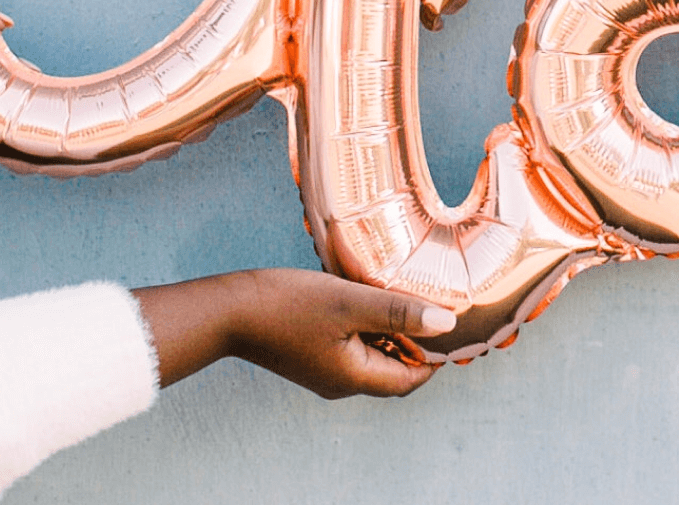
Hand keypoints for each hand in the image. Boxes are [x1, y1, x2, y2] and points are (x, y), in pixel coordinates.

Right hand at [133, 268, 454, 398]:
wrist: (229, 310)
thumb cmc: (288, 305)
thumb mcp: (351, 302)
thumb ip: (400, 313)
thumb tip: (448, 324)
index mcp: (354, 378)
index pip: (413, 378)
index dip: (435, 352)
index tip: (445, 317)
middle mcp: (342, 383)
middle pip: (396, 370)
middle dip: (415, 341)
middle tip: (424, 302)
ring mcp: (325, 372)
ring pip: (375, 356)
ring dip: (390, 331)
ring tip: (396, 295)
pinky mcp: (313, 357)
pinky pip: (354, 348)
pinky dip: (368, 327)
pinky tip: (366, 298)